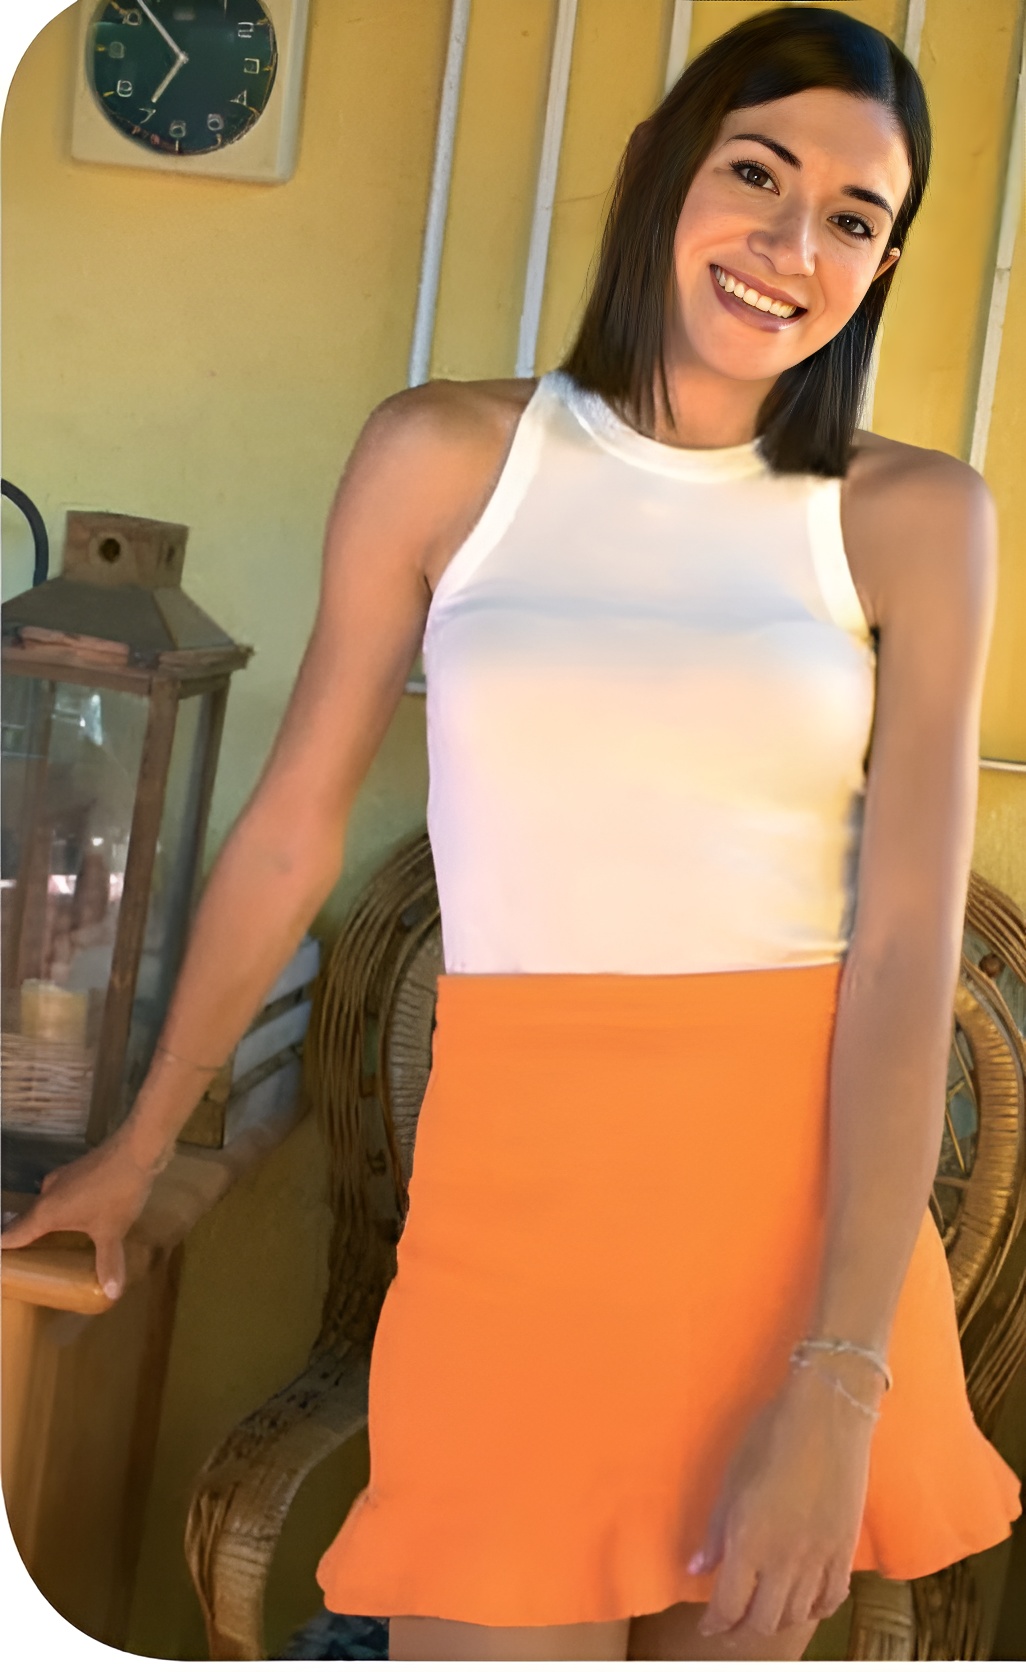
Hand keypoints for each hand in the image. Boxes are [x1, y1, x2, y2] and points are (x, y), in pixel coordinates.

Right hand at [0, 1129, 165, 1300]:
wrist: (136, 1149)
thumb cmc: (117, 1193)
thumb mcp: (112, 1232)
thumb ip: (108, 1262)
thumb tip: (112, 1294)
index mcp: (46, 1213)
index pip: (14, 1234)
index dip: (4, 1247)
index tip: (3, 1262)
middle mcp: (46, 1194)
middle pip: (26, 1220)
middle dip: (22, 1237)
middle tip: (24, 1257)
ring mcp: (61, 1178)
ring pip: (44, 1205)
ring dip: (43, 1221)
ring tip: (48, 1240)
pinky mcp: (76, 1169)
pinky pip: (59, 1194)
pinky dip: (60, 1208)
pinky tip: (76, 1216)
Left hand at [686, 1368, 875, 1636]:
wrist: (828, 1413)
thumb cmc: (771, 1435)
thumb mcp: (732, 1478)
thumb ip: (716, 1530)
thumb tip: (696, 1568)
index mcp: (749, 1541)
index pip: (729, 1605)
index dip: (715, 1623)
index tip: (708, 1626)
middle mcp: (784, 1559)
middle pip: (762, 1620)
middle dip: (742, 1630)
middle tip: (732, 1626)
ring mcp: (819, 1557)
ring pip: (796, 1615)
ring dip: (776, 1621)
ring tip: (764, 1614)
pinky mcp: (845, 1549)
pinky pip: (831, 1599)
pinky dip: (814, 1609)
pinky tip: (804, 1603)